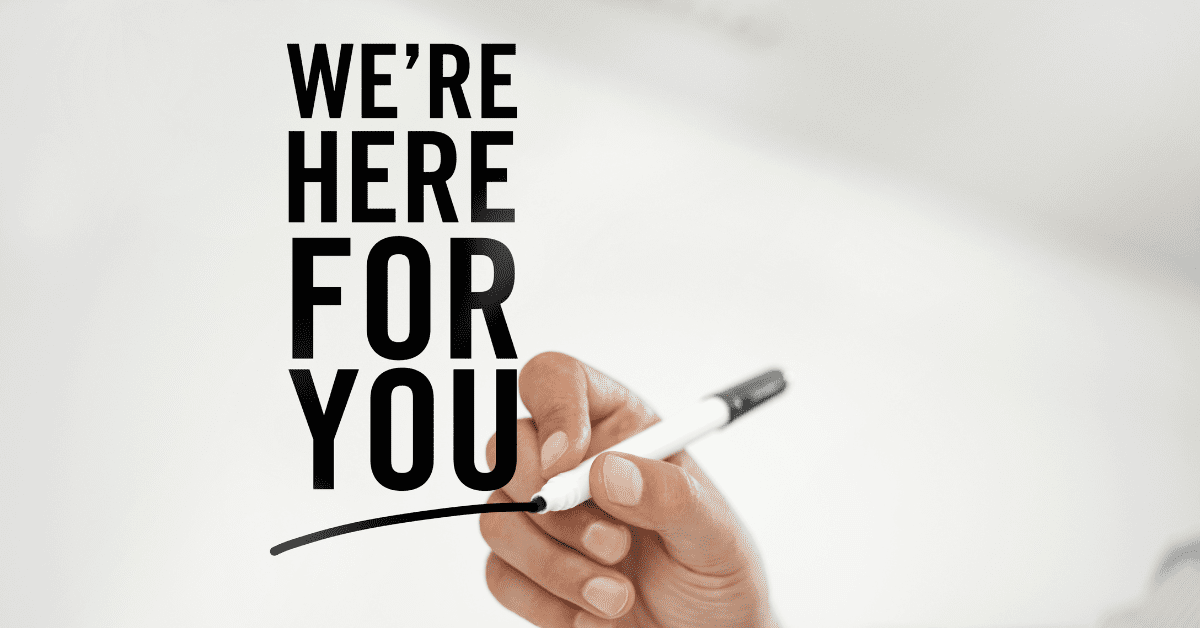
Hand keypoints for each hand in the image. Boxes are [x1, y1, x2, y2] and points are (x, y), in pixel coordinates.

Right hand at [480, 352, 777, 627]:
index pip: (559, 381)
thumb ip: (671, 496)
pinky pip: (500, 574)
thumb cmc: (716, 574)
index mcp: (619, 428)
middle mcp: (572, 464)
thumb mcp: (716, 534)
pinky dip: (546, 603)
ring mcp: (544, 518)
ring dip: (556, 565)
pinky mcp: (527, 570)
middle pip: (510, 448)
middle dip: (555, 504)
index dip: (553, 410)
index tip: (567, 461)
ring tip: (618, 597)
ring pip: (499, 517)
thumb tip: (608, 471)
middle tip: (615, 545)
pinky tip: (594, 616)